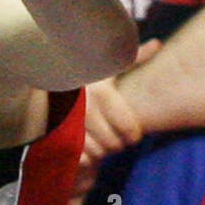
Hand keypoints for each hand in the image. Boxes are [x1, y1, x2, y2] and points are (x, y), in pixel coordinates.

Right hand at [63, 42, 162, 204]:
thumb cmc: (83, 73)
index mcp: (102, 93)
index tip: (133, 134)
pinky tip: (87, 146)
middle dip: (118, 144)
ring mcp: (71, 126)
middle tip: (116, 138)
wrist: (47, 82)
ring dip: (102, 151)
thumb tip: (157, 44)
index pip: (130, 129)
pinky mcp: (59, 139)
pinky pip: (81, 160)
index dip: (134, 135)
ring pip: (98, 154)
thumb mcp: (107, 65)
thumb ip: (133, 58)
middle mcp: (86, 110)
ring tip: (101, 140)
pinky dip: (86, 158)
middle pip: (114, 145)